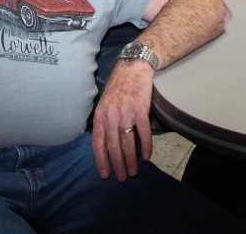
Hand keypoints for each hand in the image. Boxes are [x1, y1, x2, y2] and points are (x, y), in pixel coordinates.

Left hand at [91, 60, 153, 180]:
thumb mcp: (104, 103)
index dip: (101, 161)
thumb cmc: (118, 86)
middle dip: (118, 165)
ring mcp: (126, 113)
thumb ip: (104, 122)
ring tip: (134, 171)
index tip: (105, 174)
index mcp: (100, 116)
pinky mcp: (141, 110)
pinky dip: (146, 146)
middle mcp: (111, 116)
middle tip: (122, 177)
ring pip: (128, 143)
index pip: (98, 143)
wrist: (133, 68)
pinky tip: (147, 156)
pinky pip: (143, 133)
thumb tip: (105, 143)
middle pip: (114, 147)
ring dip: (131, 160)